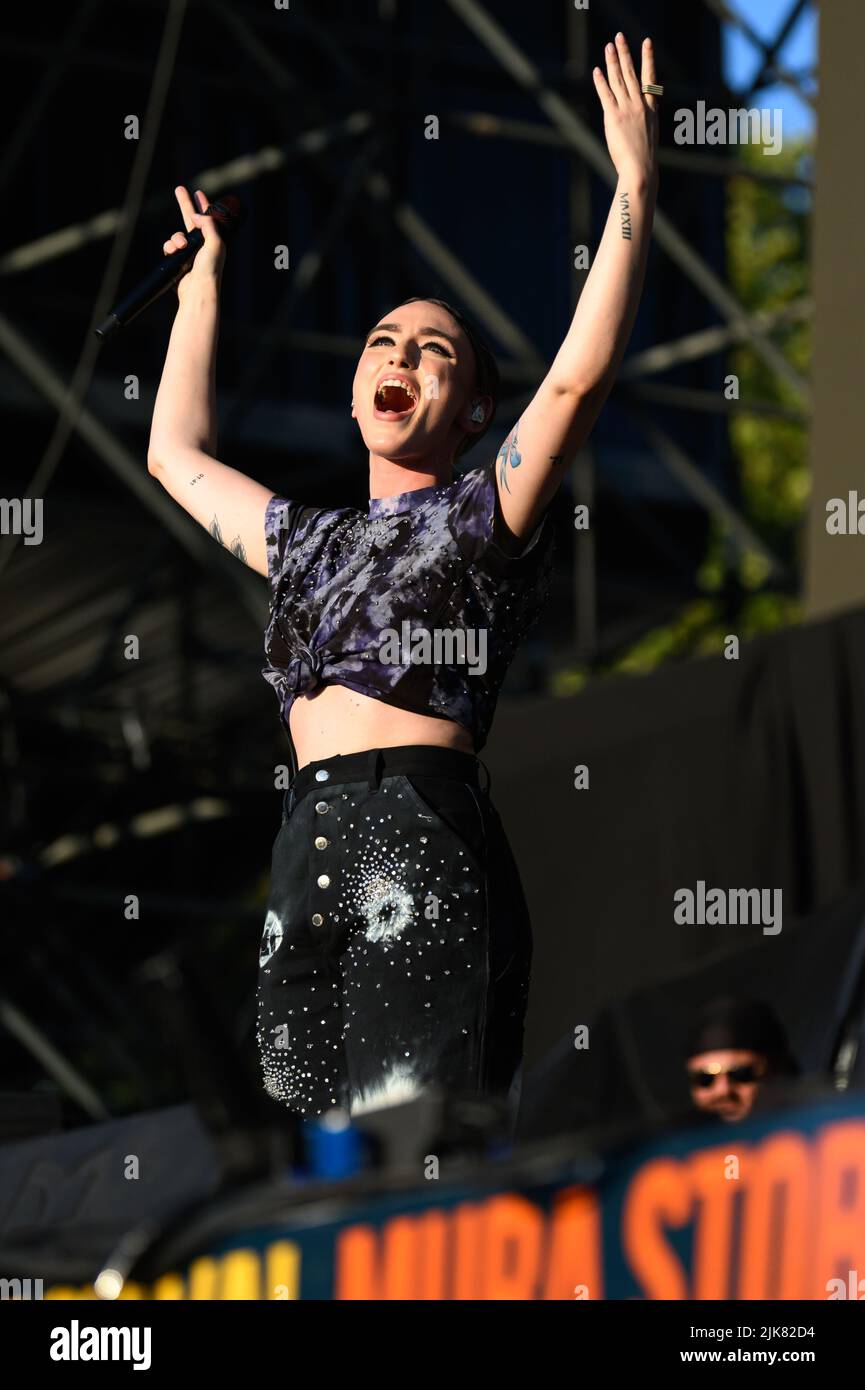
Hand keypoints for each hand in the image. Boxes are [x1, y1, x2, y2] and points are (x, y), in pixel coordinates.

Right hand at [162, 185, 225, 297]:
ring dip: (176, 238)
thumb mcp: (215, 242)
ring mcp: (188, 253)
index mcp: (213, 240)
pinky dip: (170, 248)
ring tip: (181, 246)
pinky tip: (174, 252)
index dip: (203, 205)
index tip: (198, 193)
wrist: (198, 290)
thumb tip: (196, 217)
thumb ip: (208, 225)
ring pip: (177, 236)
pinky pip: (169, 247)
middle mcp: (201, 245)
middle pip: (190, 219)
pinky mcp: (177, 261)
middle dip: (185, 204)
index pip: (207, 218)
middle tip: (179, 189)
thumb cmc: (210, 269)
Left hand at [593, 34, 658, 184]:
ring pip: (619, 79)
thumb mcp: (649, 137)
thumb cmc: (644, 160)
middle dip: (625, 53)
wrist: (641, 170)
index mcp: (651, 109)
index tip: (647, 42)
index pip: (649, 78)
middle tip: (619, 37)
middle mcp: (640, 105)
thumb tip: (636, 122)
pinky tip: (597, 71)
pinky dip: (601, 82)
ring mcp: (628, 109)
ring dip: (613, 61)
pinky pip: (606, 95)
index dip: (648, 59)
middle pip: (631, 73)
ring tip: (609, 46)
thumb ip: (643, 122)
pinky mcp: (614, 117)